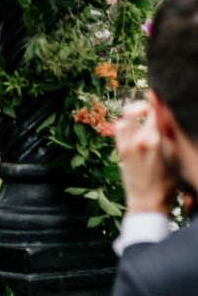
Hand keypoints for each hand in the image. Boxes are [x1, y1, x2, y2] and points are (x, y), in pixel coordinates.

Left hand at [114, 100, 176, 215]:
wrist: (147, 202)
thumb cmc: (167, 184)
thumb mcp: (176, 160)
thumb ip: (171, 137)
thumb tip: (166, 118)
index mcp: (157, 143)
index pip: (157, 113)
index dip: (157, 101)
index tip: (157, 94)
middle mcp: (139, 140)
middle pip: (141, 111)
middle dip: (147, 105)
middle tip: (152, 104)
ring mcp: (127, 144)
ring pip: (127, 116)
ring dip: (135, 111)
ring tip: (143, 112)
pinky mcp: (120, 148)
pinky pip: (119, 126)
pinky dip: (126, 121)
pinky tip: (133, 124)